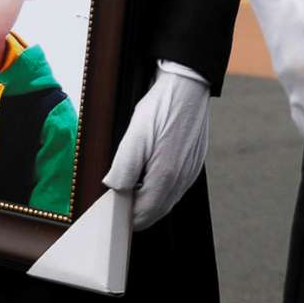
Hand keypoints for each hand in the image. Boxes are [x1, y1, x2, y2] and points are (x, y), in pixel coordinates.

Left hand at [101, 62, 210, 228]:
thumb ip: (124, 167)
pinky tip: (149, 177)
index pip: (142, 215)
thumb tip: (113, 189)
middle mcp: (181, 181)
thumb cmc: (160, 107)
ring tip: (130, 189)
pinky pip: (175, 189)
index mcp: (165, 177)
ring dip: (147, 202)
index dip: (124, 216)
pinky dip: (160, 191)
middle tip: (116, 201)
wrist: (187, 86)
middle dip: (135, 212)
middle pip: (155, 212)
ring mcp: (190, 174)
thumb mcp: (135, 135)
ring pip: (166, 202)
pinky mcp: (193, 165)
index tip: (110, 209)